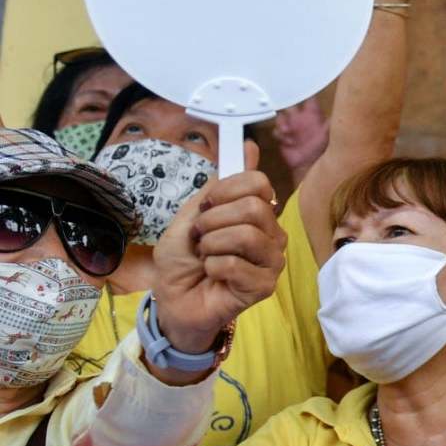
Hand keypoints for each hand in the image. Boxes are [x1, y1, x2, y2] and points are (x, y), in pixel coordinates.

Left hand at [149, 171, 283, 361]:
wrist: (173, 300)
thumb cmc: (182, 261)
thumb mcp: (190, 215)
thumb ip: (218, 186)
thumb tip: (249, 146)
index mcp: (256, 213)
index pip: (259, 182)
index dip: (226, 190)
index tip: (206, 206)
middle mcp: (271, 234)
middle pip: (255, 207)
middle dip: (213, 220)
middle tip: (200, 237)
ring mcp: (271, 260)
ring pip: (247, 235)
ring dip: (212, 245)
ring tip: (205, 256)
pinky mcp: (265, 286)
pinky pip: (237, 264)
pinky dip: (212, 266)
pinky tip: (211, 274)